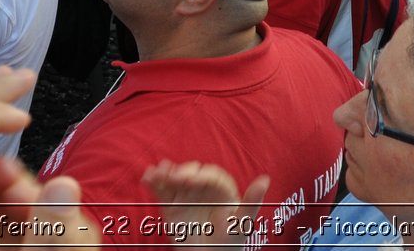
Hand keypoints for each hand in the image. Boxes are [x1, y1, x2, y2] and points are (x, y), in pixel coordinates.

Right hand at [142, 159, 266, 249]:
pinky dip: (154, 182)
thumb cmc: (229, 241)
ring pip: (175, 178)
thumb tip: (265, 179)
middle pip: (191, 174)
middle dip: (182, 173)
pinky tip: (148, 177)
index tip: (191, 180)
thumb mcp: (242, 223)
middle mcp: (203, 188)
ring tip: (156, 173)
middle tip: (173, 177)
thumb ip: (252, 201)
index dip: (201, 175)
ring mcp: (186, 195)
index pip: (211, 176)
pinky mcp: (171, 204)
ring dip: (165, 173)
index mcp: (221, 189)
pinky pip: (162, 190)